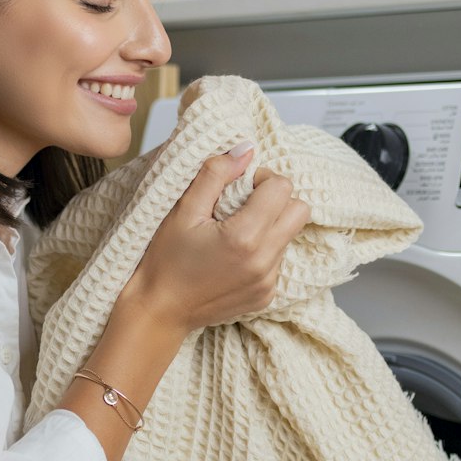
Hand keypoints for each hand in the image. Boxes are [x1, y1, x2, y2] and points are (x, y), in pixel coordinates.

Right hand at [120, 146, 309, 334]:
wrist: (160, 310)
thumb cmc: (165, 260)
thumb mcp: (183, 210)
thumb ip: (215, 174)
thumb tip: (244, 150)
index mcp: (244, 237)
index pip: (282, 188)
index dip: (263, 179)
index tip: (241, 187)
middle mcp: (264, 262)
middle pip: (300, 210)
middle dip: (277, 200)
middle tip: (245, 205)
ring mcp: (268, 282)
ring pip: (290, 235)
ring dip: (270, 226)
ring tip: (235, 233)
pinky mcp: (267, 296)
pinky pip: (279, 260)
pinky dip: (263, 251)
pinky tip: (234, 257)